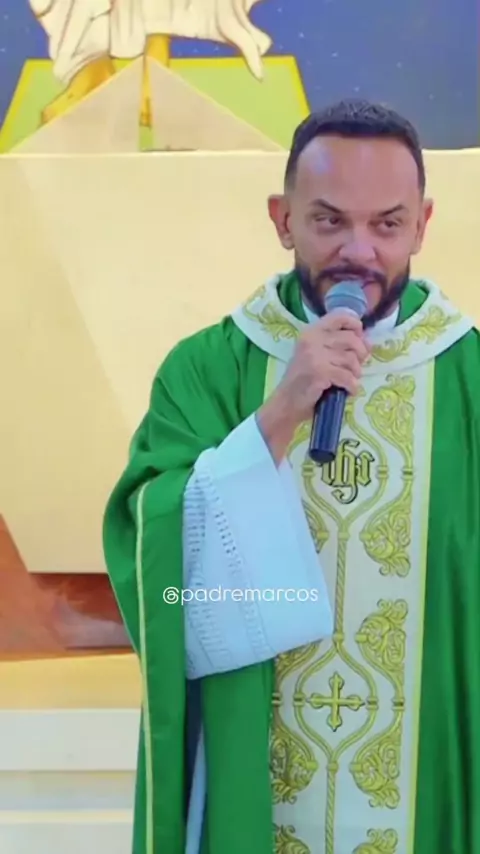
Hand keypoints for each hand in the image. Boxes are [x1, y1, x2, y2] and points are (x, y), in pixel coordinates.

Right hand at [257, 312, 370, 462]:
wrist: (286, 403)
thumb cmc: (303, 380)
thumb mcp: (316, 355)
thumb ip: (337, 345)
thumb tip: (367, 341)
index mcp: (311, 332)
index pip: (339, 316)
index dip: (355, 325)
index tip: (359, 338)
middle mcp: (311, 339)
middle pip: (351, 339)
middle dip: (360, 354)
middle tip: (356, 367)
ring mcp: (314, 355)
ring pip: (351, 359)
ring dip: (355, 373)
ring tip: (349, 380)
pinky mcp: (319, 372)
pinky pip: (347, 377)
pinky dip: (352, 386)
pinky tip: (349, 391)